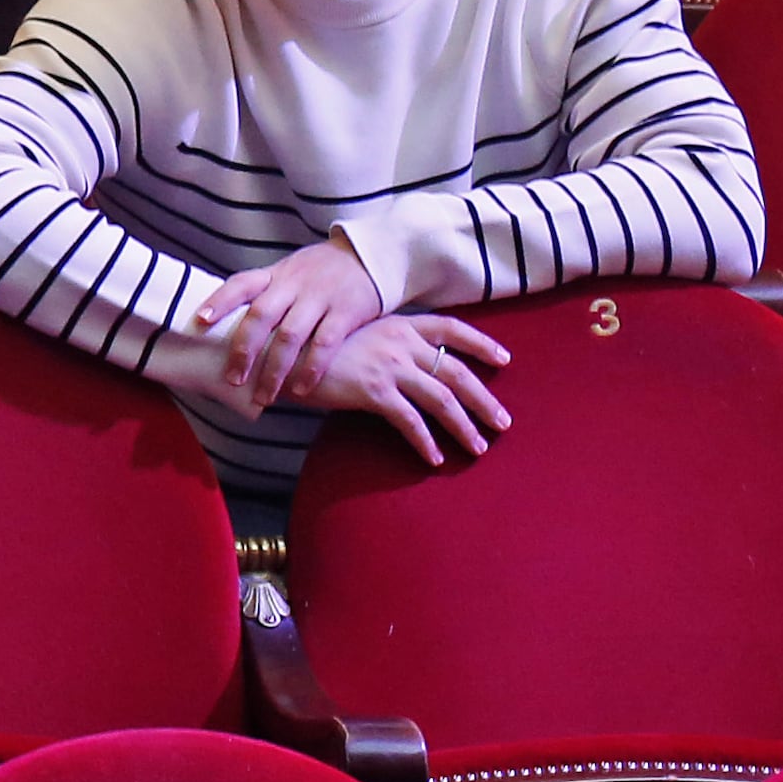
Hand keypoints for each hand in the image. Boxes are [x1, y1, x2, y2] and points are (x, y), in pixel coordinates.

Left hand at [203, 236, 388, 413]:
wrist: (371, 256)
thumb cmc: (322, 272)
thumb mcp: (291, 272)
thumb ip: (266, 293)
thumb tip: (227, 322)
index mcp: (276, 274)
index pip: (241, 283)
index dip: (219, 301)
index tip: (201, 321)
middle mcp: (294, 284)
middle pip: (261, 316)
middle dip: (244, 350)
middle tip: (233, 380)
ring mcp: (320, 297)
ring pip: (290, 335)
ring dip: (275, 369)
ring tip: (265, 395)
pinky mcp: (347, 311)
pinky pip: (326, 343)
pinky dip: (312, 367)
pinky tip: (302, 388)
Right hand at [290, 312, 513, 465]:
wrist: (277, 346)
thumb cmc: (310, 344)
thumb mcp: (354, 335)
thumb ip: (383, 346)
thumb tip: (403, 366)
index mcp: (398, 323)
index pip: (451, 328)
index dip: (480, 343)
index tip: (504, 358)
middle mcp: (399, 340)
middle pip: (457, 372)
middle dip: (484, 399)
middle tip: (503, 423)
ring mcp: (388, 364)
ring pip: (442, 399)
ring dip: (464, 426)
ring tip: (478, 446)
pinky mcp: (373, 389)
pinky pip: (410, 421)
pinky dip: (426, 442)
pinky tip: (434, 458)